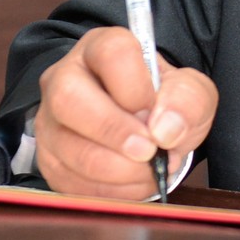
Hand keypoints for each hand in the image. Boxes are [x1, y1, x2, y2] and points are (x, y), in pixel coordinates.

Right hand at [30, 26, 216, 198]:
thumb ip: (188, 100)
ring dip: (118, 169)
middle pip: (68, 98)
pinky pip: (70, 181)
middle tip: (148, 151)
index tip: (155, 114)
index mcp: (102, 48)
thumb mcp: (190, 92)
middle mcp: (65, 78)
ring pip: (68, 147)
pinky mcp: (49, 160)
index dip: (136, 88)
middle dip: (113, 131)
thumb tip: (165, 128)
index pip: (111, 53)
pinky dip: (109, 191)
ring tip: (149, 170)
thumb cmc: (163, 104)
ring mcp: (50, 121)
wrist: (147, 131)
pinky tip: (132, 183)